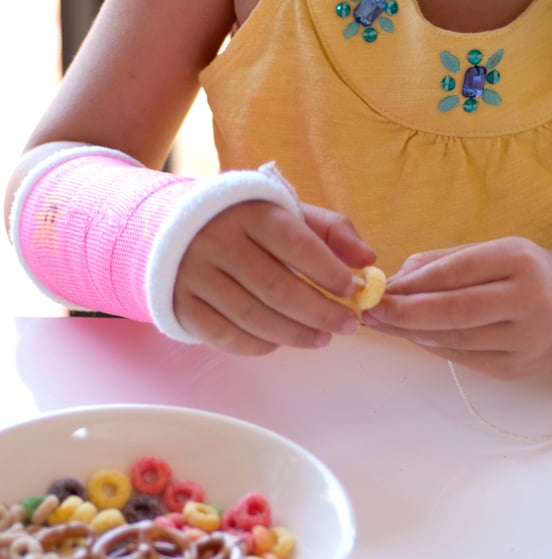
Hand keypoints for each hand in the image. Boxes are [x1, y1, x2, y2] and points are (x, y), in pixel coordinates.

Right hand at [173, 200, 375, 353]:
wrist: (176, 228)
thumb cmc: (249, 223)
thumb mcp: (290, 213)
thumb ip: (333, 231)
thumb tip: (368, 261)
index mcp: (250, 213)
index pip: (296, 245)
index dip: (329, 272)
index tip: (353, 290)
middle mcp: (217, 242)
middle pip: (276, 288)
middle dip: (320, 312)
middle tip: (348, 325)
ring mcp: (195, 275)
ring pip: (253, 316)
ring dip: (295, 334)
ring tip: (323, 338)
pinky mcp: (181, 304)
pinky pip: (225, 336)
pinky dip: (258, 345)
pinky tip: (281, 342)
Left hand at [362, 237, 551, 378]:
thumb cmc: (523, 274)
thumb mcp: (492, 252)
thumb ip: (443, 262)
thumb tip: (393, 281)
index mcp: (520, 260)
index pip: (457, 271)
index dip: (414, 283)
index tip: (380, 289)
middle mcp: (530, 300)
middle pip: (456, 311)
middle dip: (406, 313)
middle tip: (372, 312)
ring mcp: (528, 339)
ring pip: (457, 339)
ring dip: (413, 333)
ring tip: (385, 324)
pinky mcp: (519, 368)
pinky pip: (465, 359)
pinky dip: (433, 347)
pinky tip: (415, 337)